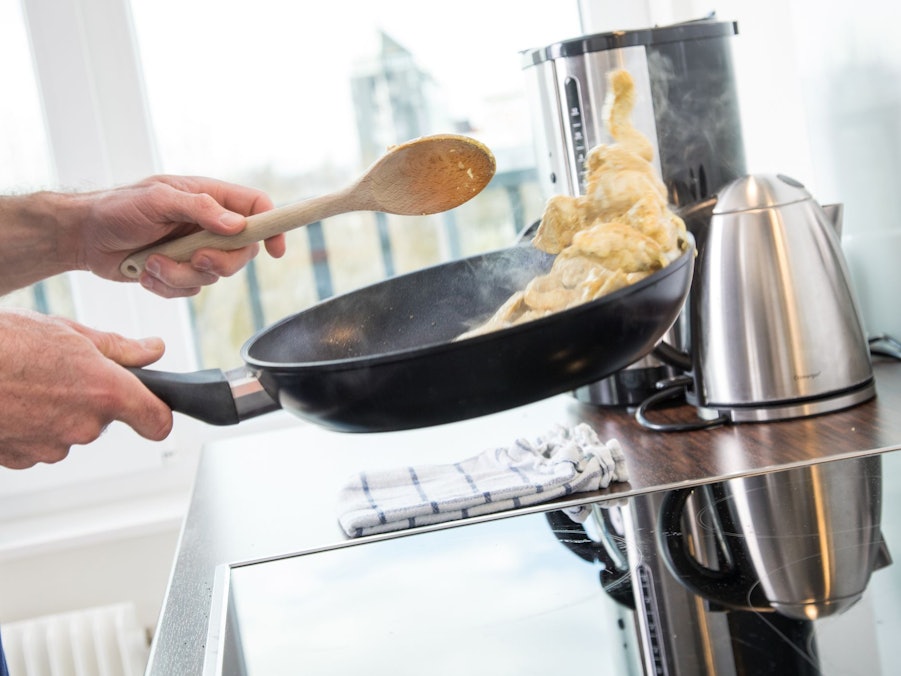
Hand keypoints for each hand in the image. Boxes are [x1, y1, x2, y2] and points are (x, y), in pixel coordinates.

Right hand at [0, 308, 173, 468]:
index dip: (157, 415)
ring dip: (56, 411)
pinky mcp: (22, 459)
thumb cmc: (4, 343)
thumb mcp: (69, 331)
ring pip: (68, 430)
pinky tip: (11, 401)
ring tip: (26, 383)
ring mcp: (52, 446)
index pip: (156, 421)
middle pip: (103, 419)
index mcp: (106, 392)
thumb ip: (118, 348)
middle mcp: (84, 425)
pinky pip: (38, 442)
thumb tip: (153, 350)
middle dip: (87, 397)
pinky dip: (29, 426)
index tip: (153, 409)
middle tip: (58, 372)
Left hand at [71, 175, 286, 297]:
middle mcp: (208, 225)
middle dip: (219, 263)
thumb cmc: (116, 208)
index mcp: (209, 198)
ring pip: (213, 277)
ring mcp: (194, 251)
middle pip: (242, 252)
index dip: (273, 227)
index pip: (257, 208)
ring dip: (181, 274)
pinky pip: (189, 290)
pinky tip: (146, 271)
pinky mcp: (178, 272)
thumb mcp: (157, 199)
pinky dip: (167, 285)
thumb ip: (199, 208)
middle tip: (196, 258)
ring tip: (153, 261)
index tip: (275, 250)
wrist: (82, 237)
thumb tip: (238, 224)